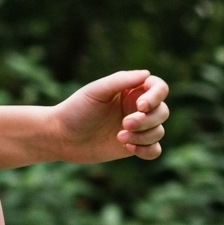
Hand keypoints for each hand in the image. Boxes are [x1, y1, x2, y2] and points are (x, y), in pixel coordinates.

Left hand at [52, 69, 168, 163]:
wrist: (61, 137)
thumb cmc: (76, 110)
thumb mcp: (96, 92)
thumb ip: (121, 81)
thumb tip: (147, 74)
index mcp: (130, 91)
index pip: (159, 88)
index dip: (156, 97)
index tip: (141, 106)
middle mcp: (136, 108)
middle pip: (162, 112)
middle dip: (146, 120)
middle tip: (124, 124)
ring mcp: (137, 129)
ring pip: (158, 131)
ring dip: (143, 136)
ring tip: (119, 138)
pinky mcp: (133, 147)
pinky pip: (154, 150)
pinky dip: (146, 150)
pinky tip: (128, 148)